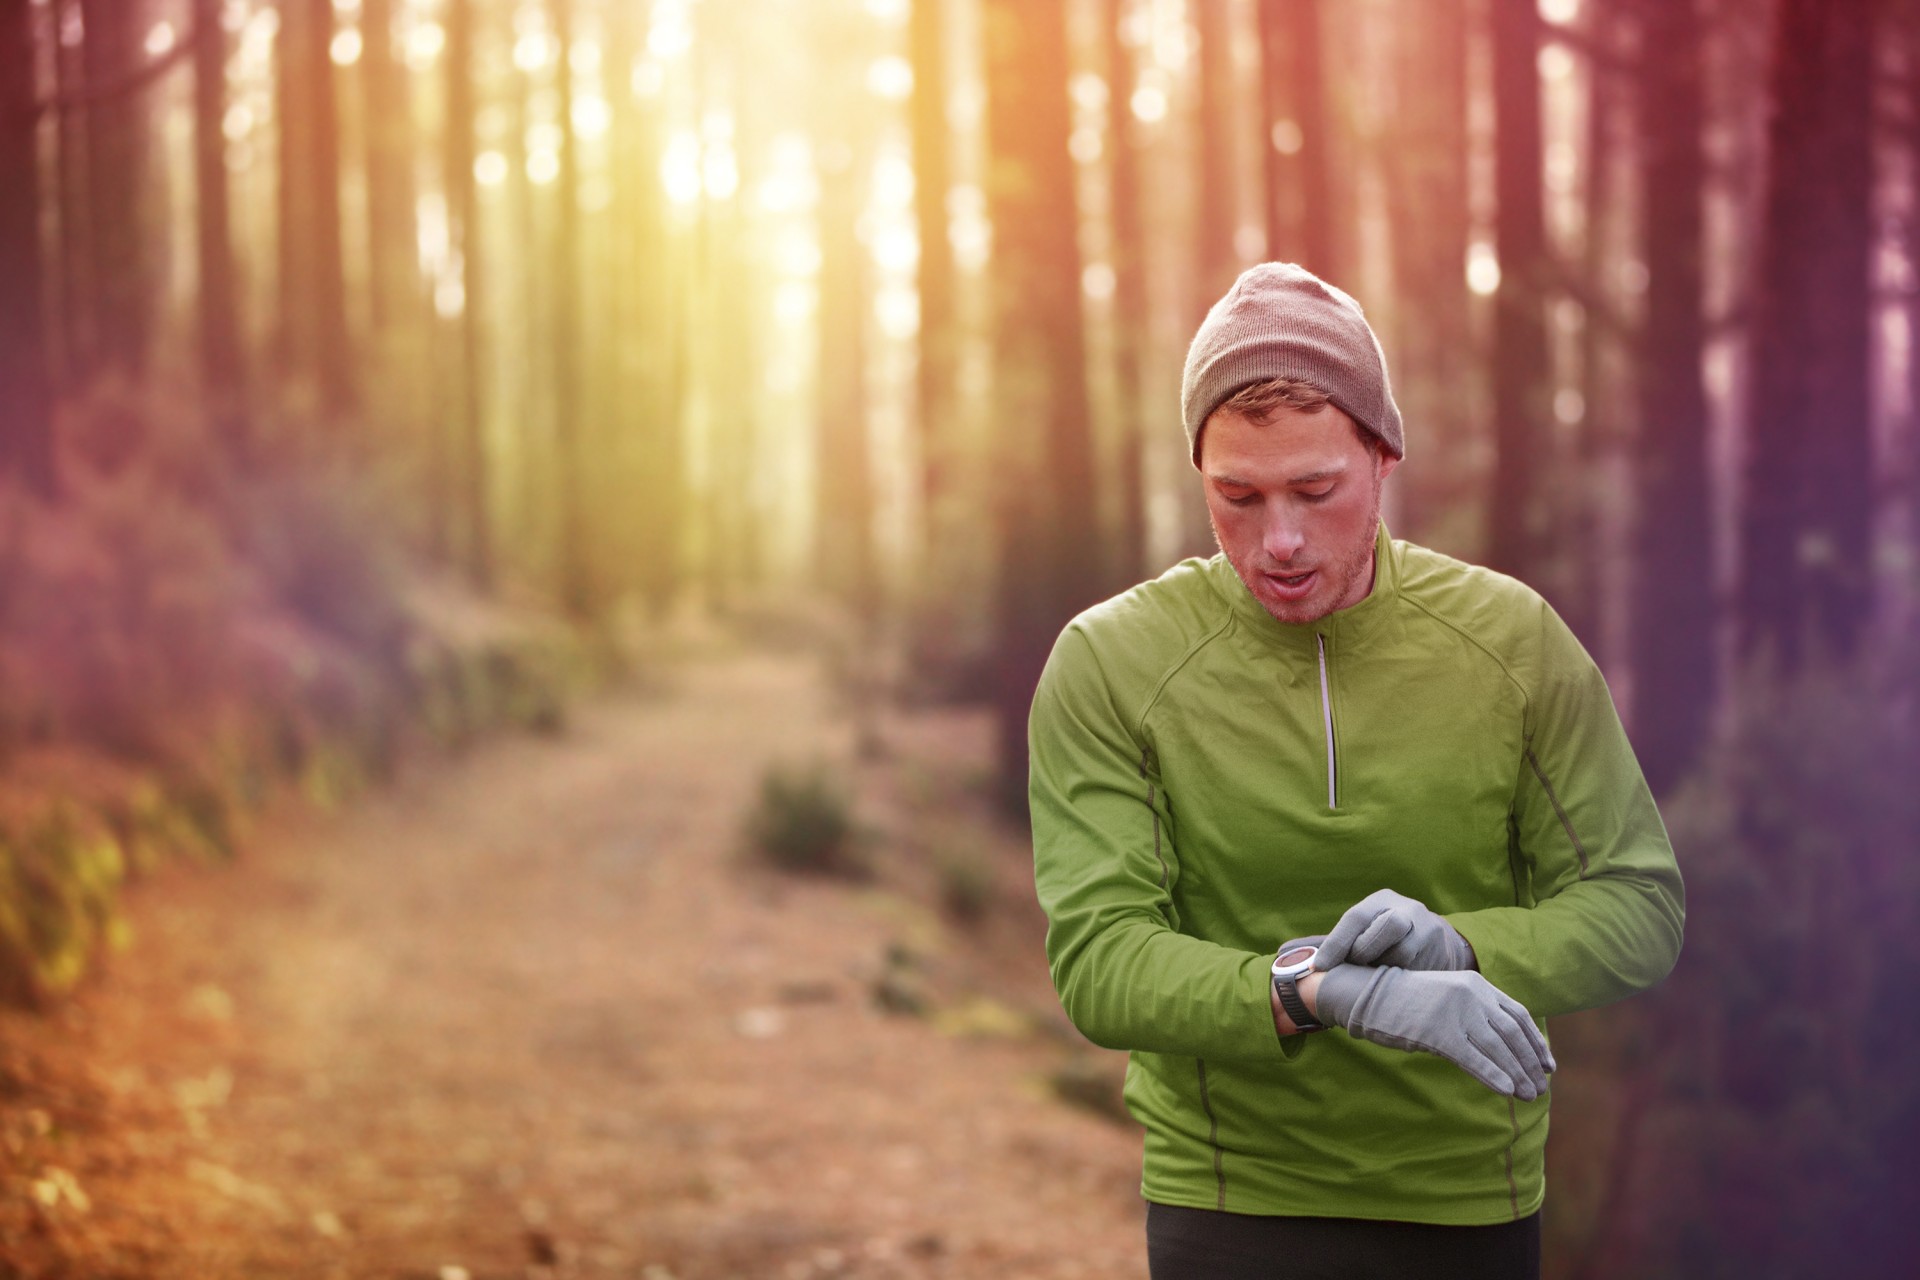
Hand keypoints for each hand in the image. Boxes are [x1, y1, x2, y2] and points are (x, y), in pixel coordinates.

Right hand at [1312, 965, 1554, 1099]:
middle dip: (1530, 1064)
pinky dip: (1494, 1076)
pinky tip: (1506, 1091)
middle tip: (1541, 1087)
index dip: (1537, 1042)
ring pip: (1498, 1049)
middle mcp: (1472, 994)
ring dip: (1518, 1075)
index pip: (1518, 1015)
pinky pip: (1474, 1059)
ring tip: (1530, 1095)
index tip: (1548, 1065)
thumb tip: (1503, 1046)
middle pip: (1513, 1034)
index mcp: (1477, 984)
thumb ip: (1475, 1012)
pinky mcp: (1439, 1032)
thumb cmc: (1407, 1000)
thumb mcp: (1448, 996)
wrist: (1369, 993)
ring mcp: (1455, 1012)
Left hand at [1315, 889, 1474, 970]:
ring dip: (1382, 968)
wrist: (1434, 938)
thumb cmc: (1383, 935)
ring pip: (1403, 952)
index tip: (1320, 967)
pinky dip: (1398, 978)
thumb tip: (1290, 954)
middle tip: (1355, 965)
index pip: (1357, 917)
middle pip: (1389, 925)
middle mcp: (1408, 909)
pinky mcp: (1440, 951)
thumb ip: (1333, 941)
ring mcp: (1428, 930)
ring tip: (1373, 973)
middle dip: (1365, 950)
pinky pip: (1416, 970)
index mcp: (1382, 900)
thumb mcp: (1363, 927)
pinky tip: (1392, 980)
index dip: (1337, 943)